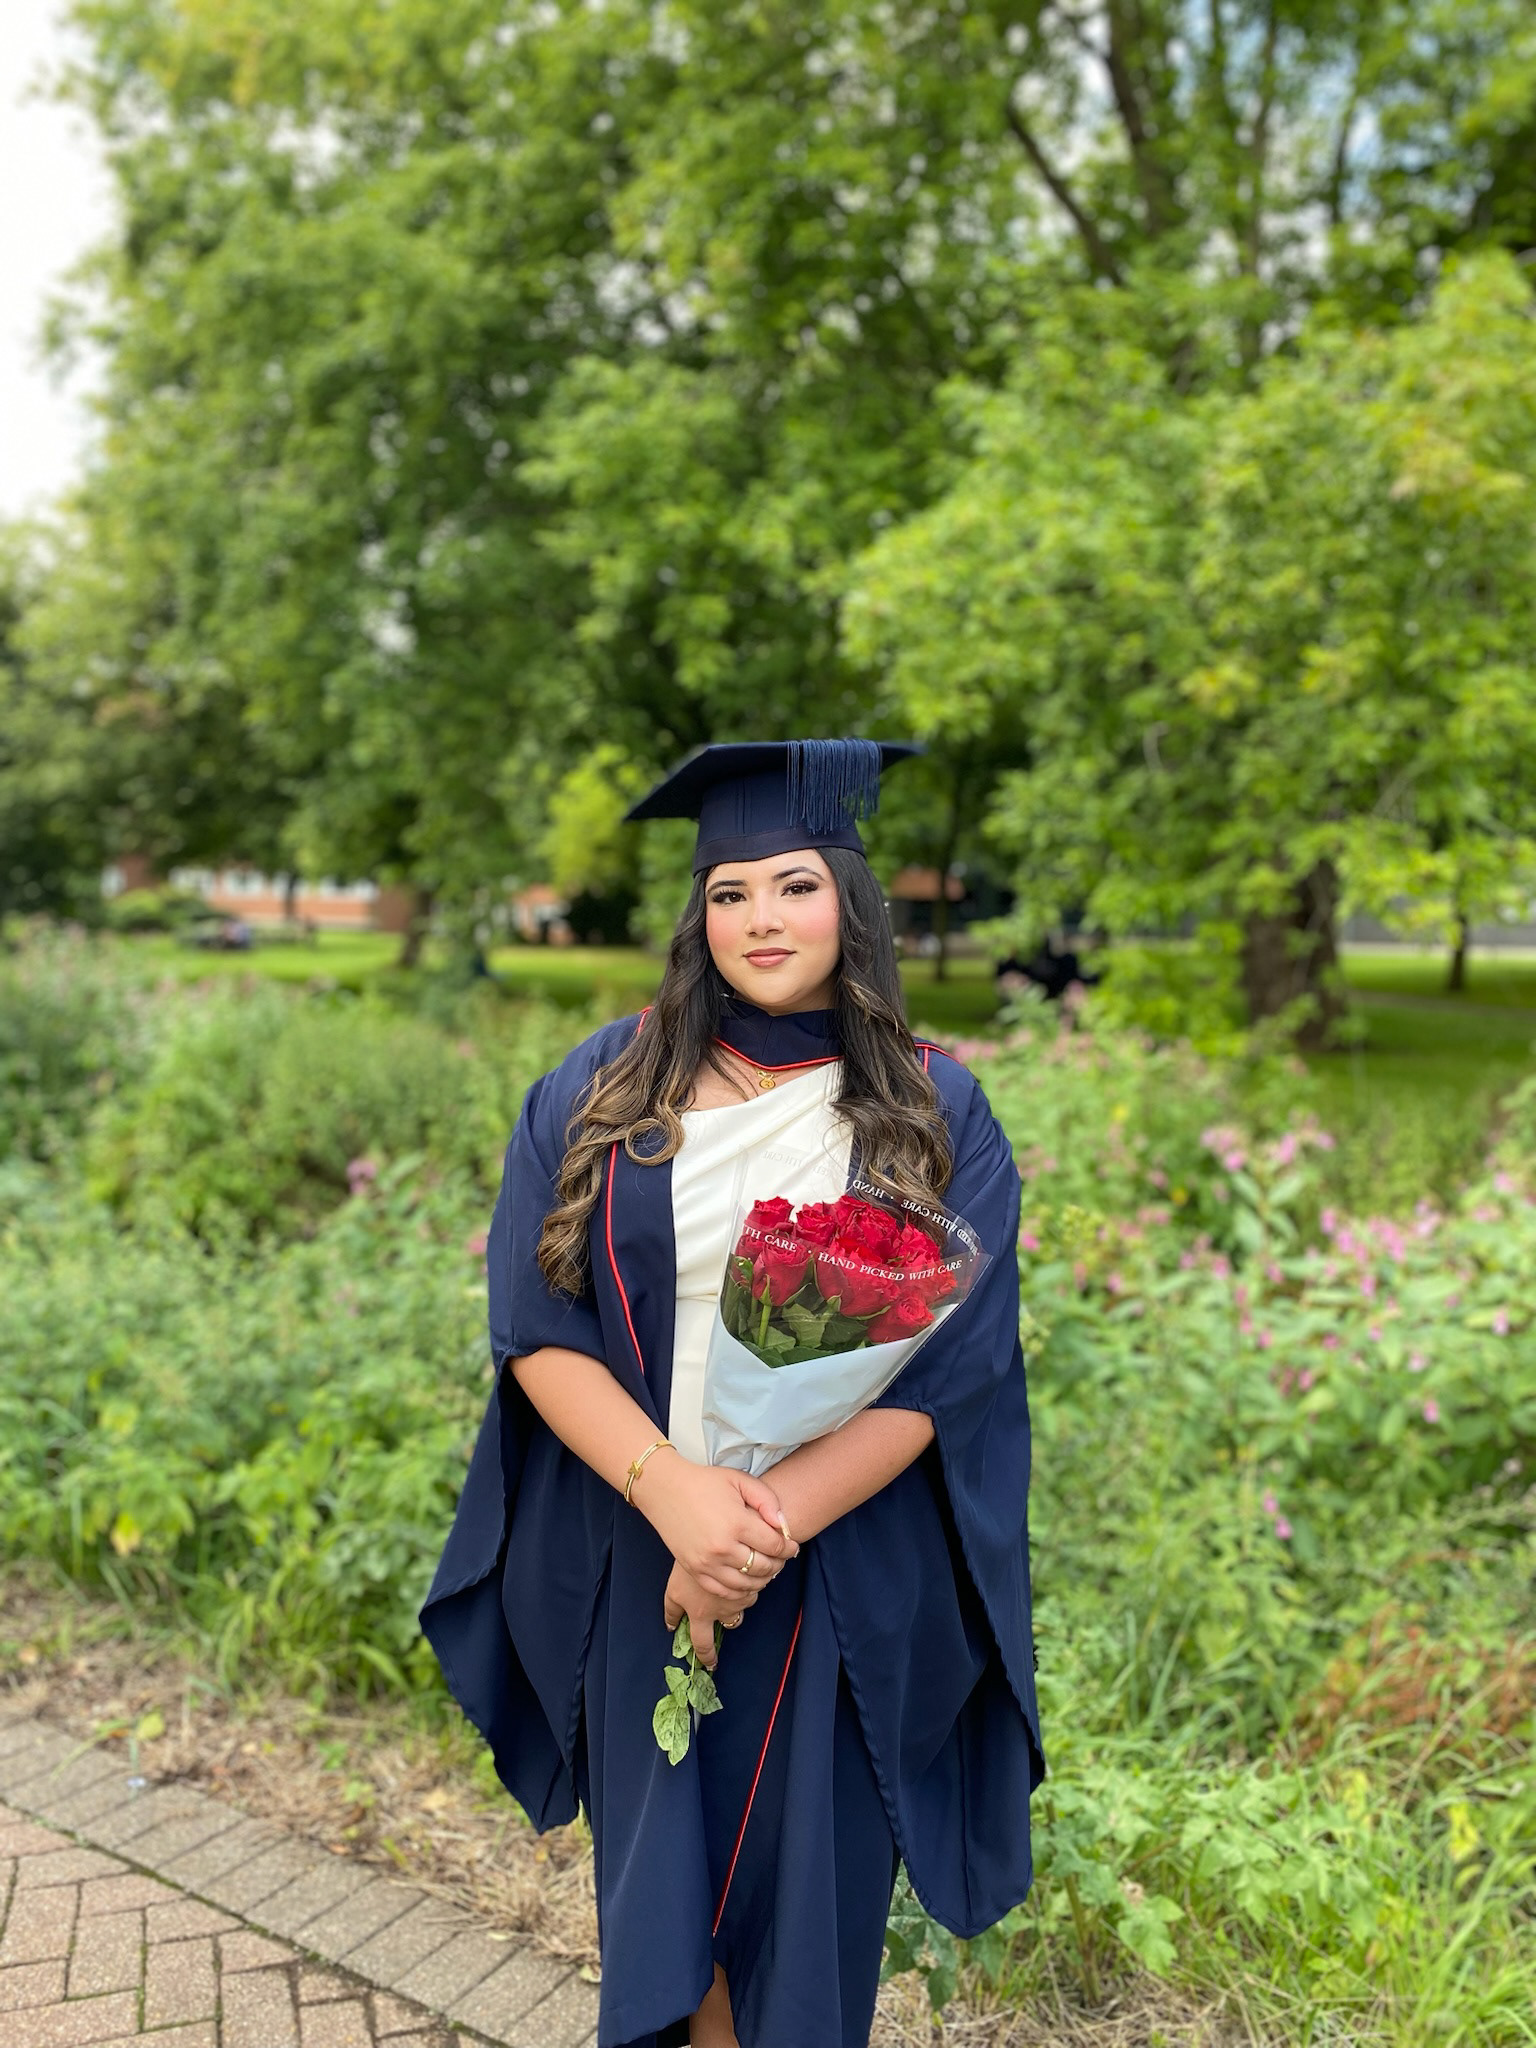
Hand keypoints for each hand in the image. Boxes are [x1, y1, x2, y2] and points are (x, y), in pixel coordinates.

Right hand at [636, 1457, 797, 1599]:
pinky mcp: (695, 1570)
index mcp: (737, 1523)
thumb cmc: (704, 1482)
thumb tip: (782, 1526)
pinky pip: (724, 1592)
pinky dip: (740, 1591)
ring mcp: (707, 1562)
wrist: (666, 1490)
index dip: (789, 1547)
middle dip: (778, 1563)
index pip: (774, 1545)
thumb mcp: (739, 1480)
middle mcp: (722, 1547)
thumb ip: (766, 1500)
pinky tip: (747, 1580)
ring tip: (766, 1568)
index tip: (792, 1546)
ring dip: (762, 1579)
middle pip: (763, 1567)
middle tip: (781, 1557)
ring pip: (746, 1583)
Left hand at [663, 1562, 753, 1670]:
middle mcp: (723, 1610)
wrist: (715, 1543)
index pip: (704, 1644)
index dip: (708, 1656)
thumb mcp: (675, 1588)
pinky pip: (754, 1587)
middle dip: (730, 1620)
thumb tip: (670, 1626)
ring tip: (733, 1578)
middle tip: (727, 1611)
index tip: (712, 1663)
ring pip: (743, 1603)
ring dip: (739, 1596)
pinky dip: (749, 1582)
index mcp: (702, 1614)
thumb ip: (672, 1609)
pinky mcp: (754, 1582)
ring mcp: (740, 1597)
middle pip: (731, 1623)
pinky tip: (743, 1569)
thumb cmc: (689, 1563)